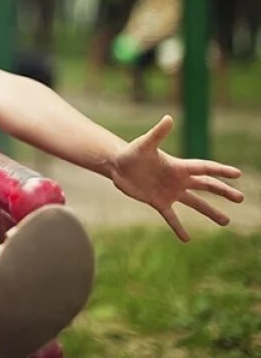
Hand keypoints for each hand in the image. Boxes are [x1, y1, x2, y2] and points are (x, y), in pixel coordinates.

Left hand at [109, 115, 244, 240]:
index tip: (237, 174)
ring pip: (195, 203)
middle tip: (240, 198)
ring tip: (226, 221)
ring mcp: (170, 192)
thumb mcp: (144, 144)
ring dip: (210, 212)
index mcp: (178, 166)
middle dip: (223, 191)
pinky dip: (178, 227)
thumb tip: (168, 118)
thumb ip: (157, 133)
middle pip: (205, 186)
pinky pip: (171, 217)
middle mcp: (178, 180)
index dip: (220, 171)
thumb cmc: (131, 152)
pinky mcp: (158, 202)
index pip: (204, 168)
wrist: (117, 165)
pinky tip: (187, 238)